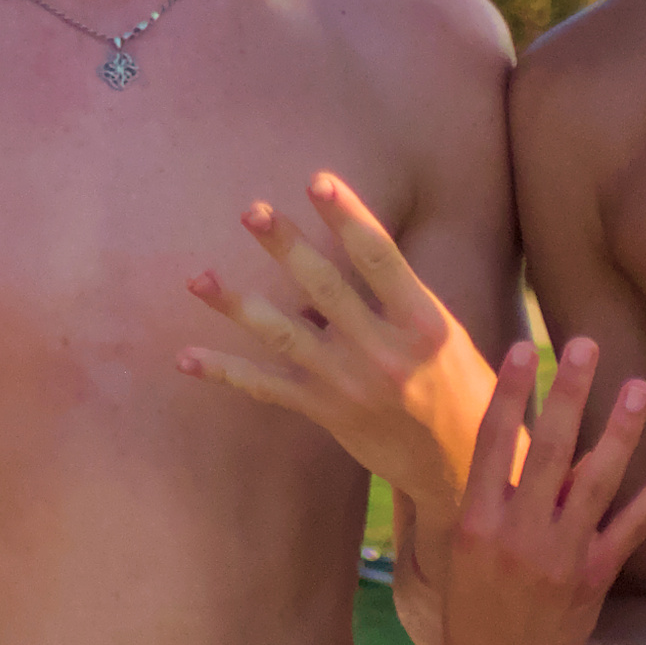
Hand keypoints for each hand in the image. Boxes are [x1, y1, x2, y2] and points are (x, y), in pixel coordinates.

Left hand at [176, 173, 495, 512]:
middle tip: (251, 211)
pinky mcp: (325, 412)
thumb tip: (336, 258)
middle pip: (324, 287)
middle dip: (285, 246)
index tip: (318, 181)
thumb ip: (396, 297)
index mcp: (423, 321)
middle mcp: (384, 351)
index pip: (379, 257)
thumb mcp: (446, 333)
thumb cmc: (457, 384)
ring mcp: (349, 384)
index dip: (347, 216)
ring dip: (237, 304)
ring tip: (198, 278)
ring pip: (283, 335)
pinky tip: (186, 357)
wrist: (460, 463)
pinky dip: (225, 371)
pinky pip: (266, 387)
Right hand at [424, 335, 645, 644]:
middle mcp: (516, 535)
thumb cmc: (472, 602)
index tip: (522, 348)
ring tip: (640, 385)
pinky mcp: (594, 576)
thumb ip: (464, 498)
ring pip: (596, 482)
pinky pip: (632, 525)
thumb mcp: (452, 552)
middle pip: (548, 452)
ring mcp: (558, 556)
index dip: (507, 394)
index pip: (492, 445)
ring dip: (621, 432)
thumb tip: (464, 443)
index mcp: (474, 523)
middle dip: (569, 395)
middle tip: (586, 344)